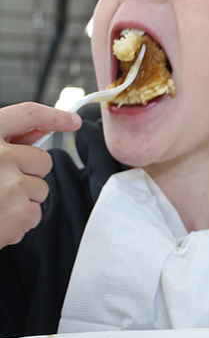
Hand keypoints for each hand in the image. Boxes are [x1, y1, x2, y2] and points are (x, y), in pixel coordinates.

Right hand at [0, 102, 81, 248]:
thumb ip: (5, 143)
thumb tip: (38, 133)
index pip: (27, 114)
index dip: (54, 116)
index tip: (72, 120)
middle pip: (42, 160)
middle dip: (30, 175)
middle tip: (3, 186)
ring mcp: (10, 183)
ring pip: (41, 189)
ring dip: (24, 201)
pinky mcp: (18, 210)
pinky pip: (36, 213)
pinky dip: (20, 222)